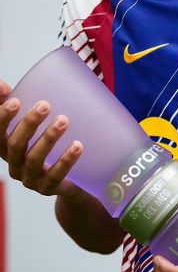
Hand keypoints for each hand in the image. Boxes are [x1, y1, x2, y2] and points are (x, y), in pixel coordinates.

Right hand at [0, 79, 82, 197]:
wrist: (70, 177)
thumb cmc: (45, 143)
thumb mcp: (31, 123)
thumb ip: (15, 103)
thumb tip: (0, 82)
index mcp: (6, 146)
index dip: (1, 118)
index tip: (15, 100)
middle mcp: (14, 163)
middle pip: (14, 145)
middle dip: (28, 123)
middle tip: (45, 105)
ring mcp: (29, 178)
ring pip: (34, 159)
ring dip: (48, 138)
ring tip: (64, 120)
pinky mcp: (48, 188)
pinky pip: (55, 176)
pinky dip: (66, 160)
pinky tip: (77, 146)